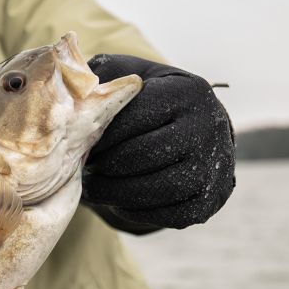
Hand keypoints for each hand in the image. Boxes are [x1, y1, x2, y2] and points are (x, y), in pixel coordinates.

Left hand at [84, 54, 234, 230]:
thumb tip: (74, 81)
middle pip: (139, 156)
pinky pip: (164, 214)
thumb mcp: (134, 75)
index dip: (99, 134)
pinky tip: (117, 198)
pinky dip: (134, 210)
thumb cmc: (153, 101)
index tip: (77, 140)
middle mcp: (208, 128)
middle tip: (82, 166)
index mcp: (187, 92)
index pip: (132, 118)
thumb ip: (106, 74)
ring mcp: (214, 167)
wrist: (199, 131)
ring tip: (92, 185)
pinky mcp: (210, 200)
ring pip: (152, 189)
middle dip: (103, 164)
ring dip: (113, 191)